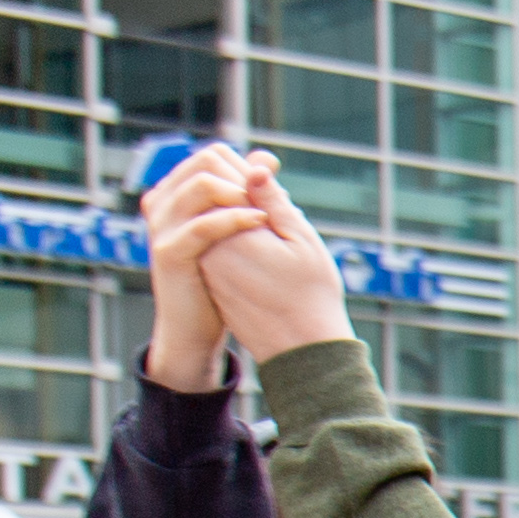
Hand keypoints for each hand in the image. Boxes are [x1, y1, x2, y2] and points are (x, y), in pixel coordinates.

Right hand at [137, 144, 250, 388]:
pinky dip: (235, 219)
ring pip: (201, 185)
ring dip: (241, 193)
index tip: (272, 183)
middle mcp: (162, 203)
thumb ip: (248, 192)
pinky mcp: (169, 252)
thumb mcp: (233, 228)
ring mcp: (162, 226)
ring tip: (267, 211)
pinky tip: (261, 222)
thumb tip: (266, 158)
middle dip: (243, 176)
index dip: (244, 164)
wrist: (195, 327)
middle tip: (270, 197)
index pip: (211, 155)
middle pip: (204, 162)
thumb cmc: (220, 278)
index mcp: (175, 194)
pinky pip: (203, 225)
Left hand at [172, 155, 352, 363]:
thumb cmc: (312, 296)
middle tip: (274, 208)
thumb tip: (253, 165)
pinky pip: (217, 246)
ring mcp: (206, 267)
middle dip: (243, 194)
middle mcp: (208, 248)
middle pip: (215, 198)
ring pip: (216, 222)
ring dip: (239, 216)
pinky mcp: (211, 281)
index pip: (224, 178)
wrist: (301, 352)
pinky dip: (236, 241)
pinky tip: (264, 253)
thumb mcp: (302, 240)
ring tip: (272, 233)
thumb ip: (273, 200)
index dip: (251, 174)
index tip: (274, 186)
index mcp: (230, 233)